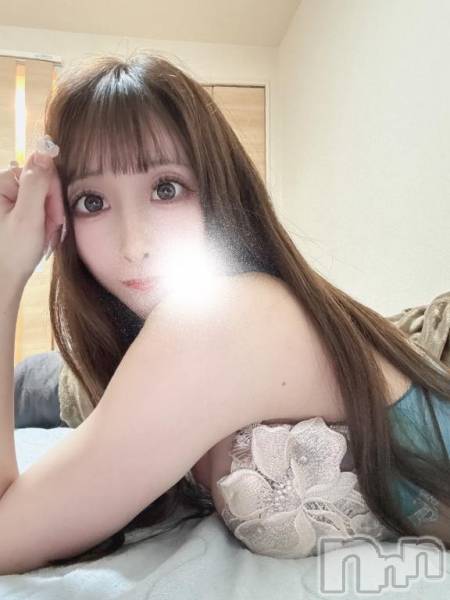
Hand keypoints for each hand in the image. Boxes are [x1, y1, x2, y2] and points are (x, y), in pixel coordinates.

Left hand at [0, 139, 65, 287]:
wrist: (1, 283)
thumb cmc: (12, 254)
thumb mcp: (29, 218)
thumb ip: (37, 184)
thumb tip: (45, 151)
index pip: (36, 173)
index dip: (51, 194)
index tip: (54, 218)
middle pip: (37, 185)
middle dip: (49, 208)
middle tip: (48, 231)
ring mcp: (1, 202)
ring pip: (37, 198)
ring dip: (46, 217)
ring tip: (42, 237)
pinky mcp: (6, 213)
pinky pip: (30, 208)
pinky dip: (39, 223)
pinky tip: (38, 237)